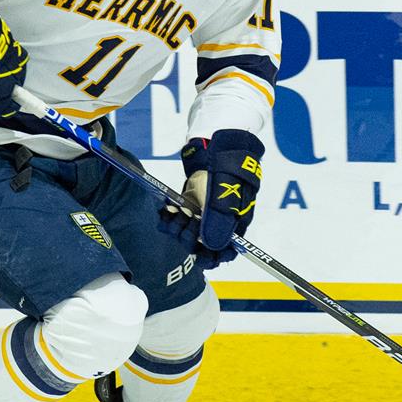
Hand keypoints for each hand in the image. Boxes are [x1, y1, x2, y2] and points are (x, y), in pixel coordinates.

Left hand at [157, 131, 264, 266]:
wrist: (219, 144)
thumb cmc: (231, 167)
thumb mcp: (227, 193)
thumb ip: (219, 219)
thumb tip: (212, 246)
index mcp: (235, 223)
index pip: (226, 252)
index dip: (215, 258)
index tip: (202, 257)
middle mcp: (218, 221)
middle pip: (202, 245)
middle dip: (191, 238)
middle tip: (188, 222)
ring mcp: (203, 213)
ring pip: (186, 233)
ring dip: (178, 228)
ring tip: (177, 213)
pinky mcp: (190, 203)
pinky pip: (176, 219)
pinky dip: (168, 217)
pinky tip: (167, 210)